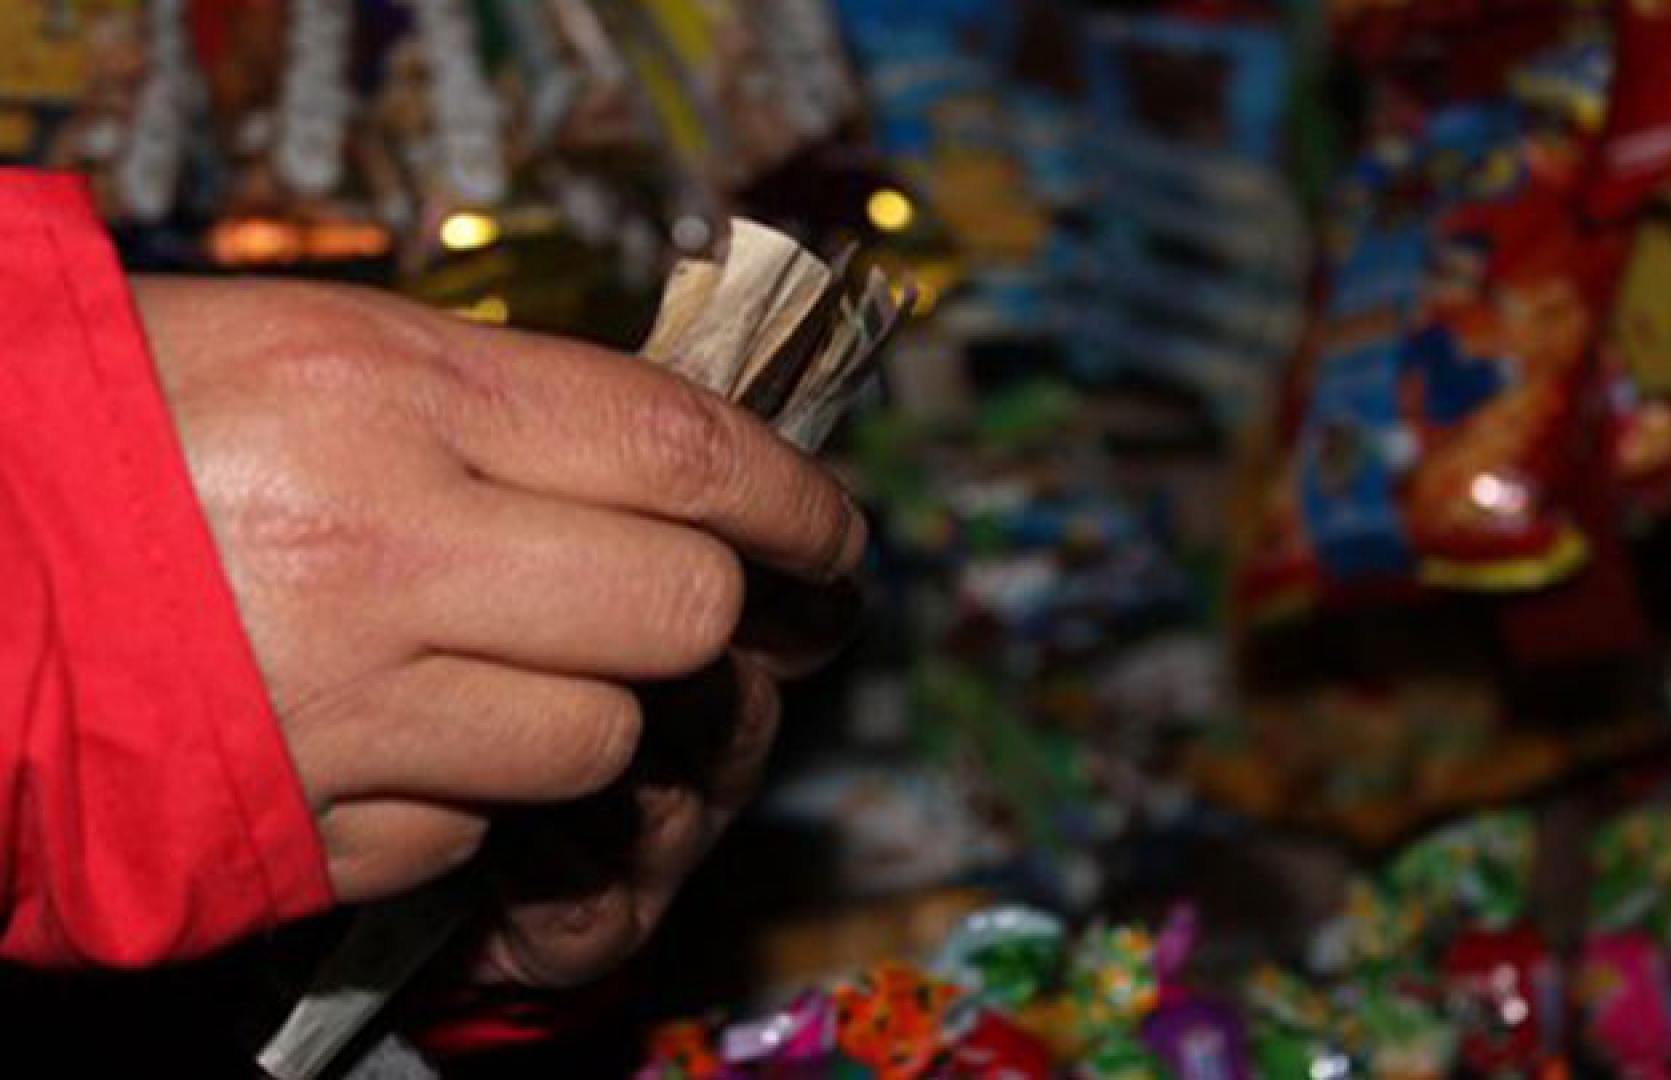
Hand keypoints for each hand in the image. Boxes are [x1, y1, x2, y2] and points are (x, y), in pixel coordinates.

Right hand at [133, 277, 865, 912]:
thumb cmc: (99, 428)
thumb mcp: (304, 341)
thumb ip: (495, 396)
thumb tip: (664, 453)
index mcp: (388, 394)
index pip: (686, 449)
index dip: (795, 496)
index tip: (833, 528)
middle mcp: (385, 551)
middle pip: (680, 608)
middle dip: (709, 609)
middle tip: (693, 596)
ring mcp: (344, 706)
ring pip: (599, 737)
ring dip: (591, 706)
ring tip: (506, 657)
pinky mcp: (304, 826)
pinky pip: (479, 823)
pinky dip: (476, 787)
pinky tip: (398, 730)